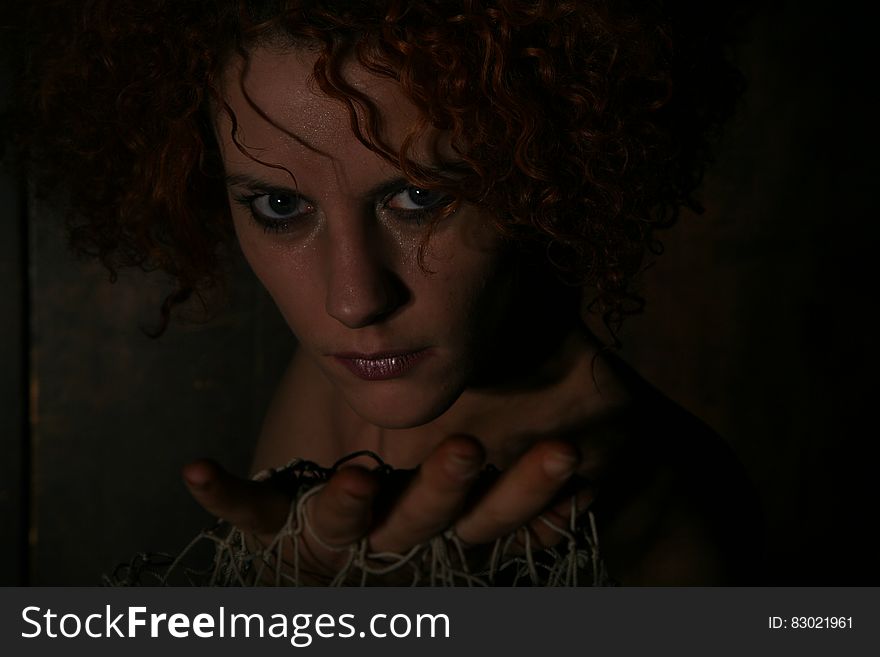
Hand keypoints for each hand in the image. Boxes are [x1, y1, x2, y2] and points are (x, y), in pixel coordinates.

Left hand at [182, 436, 590, 583]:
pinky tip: (193, 468)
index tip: (564, 457)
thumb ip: (518, 513)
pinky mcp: (275, 536)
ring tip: (356, 479)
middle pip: (418, 526)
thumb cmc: (410, 545)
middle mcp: (384, 551)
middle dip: (443, 492)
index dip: (527, 498)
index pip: (490, 524)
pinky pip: (248, 518)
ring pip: (337, 529)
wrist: (328, 590)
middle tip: (466, 450)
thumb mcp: (466, 531)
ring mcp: (325, 547)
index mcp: (436, 545)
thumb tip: (589, 488)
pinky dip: (221, 496)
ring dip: (345, 504)